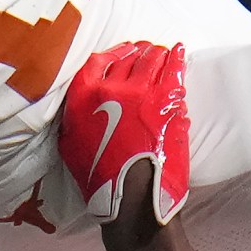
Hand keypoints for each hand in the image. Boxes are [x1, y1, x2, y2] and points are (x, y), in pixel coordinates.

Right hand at [60, 41, 188, 223]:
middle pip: (128, 57)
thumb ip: (75, 117)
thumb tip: (83, 103)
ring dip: (157, 54)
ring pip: (152, 61)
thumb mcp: (70, 145)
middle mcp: (111, 89)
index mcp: (82, 97)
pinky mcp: (168, 103)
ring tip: (163, 52)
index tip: (122, 53)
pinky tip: (180, 54)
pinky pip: (173, 73)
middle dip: (138, 52)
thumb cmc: (99, 179)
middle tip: (146, 50)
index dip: (112, 54)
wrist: (132, 200)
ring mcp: (142, 94)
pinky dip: (177, 61)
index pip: (97, 61)